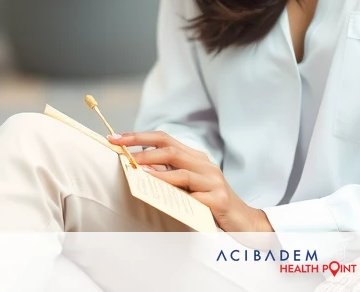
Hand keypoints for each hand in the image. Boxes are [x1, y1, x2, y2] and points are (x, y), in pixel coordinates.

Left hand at [108, 131, 273, 233]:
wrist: (244, 222)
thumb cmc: (211, 204)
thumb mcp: (189, 187)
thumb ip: (171, 176)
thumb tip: (139, 170)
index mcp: (196, 159)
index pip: (165, 139)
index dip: (140, 137)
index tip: (115, 138)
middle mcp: (205, 165)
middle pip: (171, 149)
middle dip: (142, 148)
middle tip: (120, 151)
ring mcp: (213, 181)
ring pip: (182, 171)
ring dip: (157, 170)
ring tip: (137, 171)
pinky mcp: (219, 200)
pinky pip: (194, 197)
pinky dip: (178, 195)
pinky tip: (164, 197)